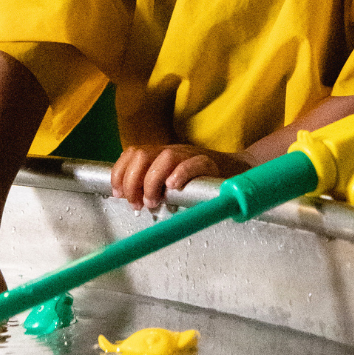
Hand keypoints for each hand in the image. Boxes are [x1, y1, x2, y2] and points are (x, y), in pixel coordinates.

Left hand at [110, 143, 251, 209]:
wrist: (236, 171)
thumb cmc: (199, 181)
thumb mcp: (169, 180)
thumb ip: (150, 183)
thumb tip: (128, 197)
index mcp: (160, 153)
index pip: (132, 153)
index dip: (119, 172)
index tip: (118, 194)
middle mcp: (172, 150)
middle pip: (142, 155)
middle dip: (133, 181)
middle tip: (137, 204)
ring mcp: (190, 154)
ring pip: (165, 158)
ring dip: (152, 182)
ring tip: (153, 202)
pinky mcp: (209, 163)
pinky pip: (193, 163)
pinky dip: (180, 174)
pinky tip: (173, 188)